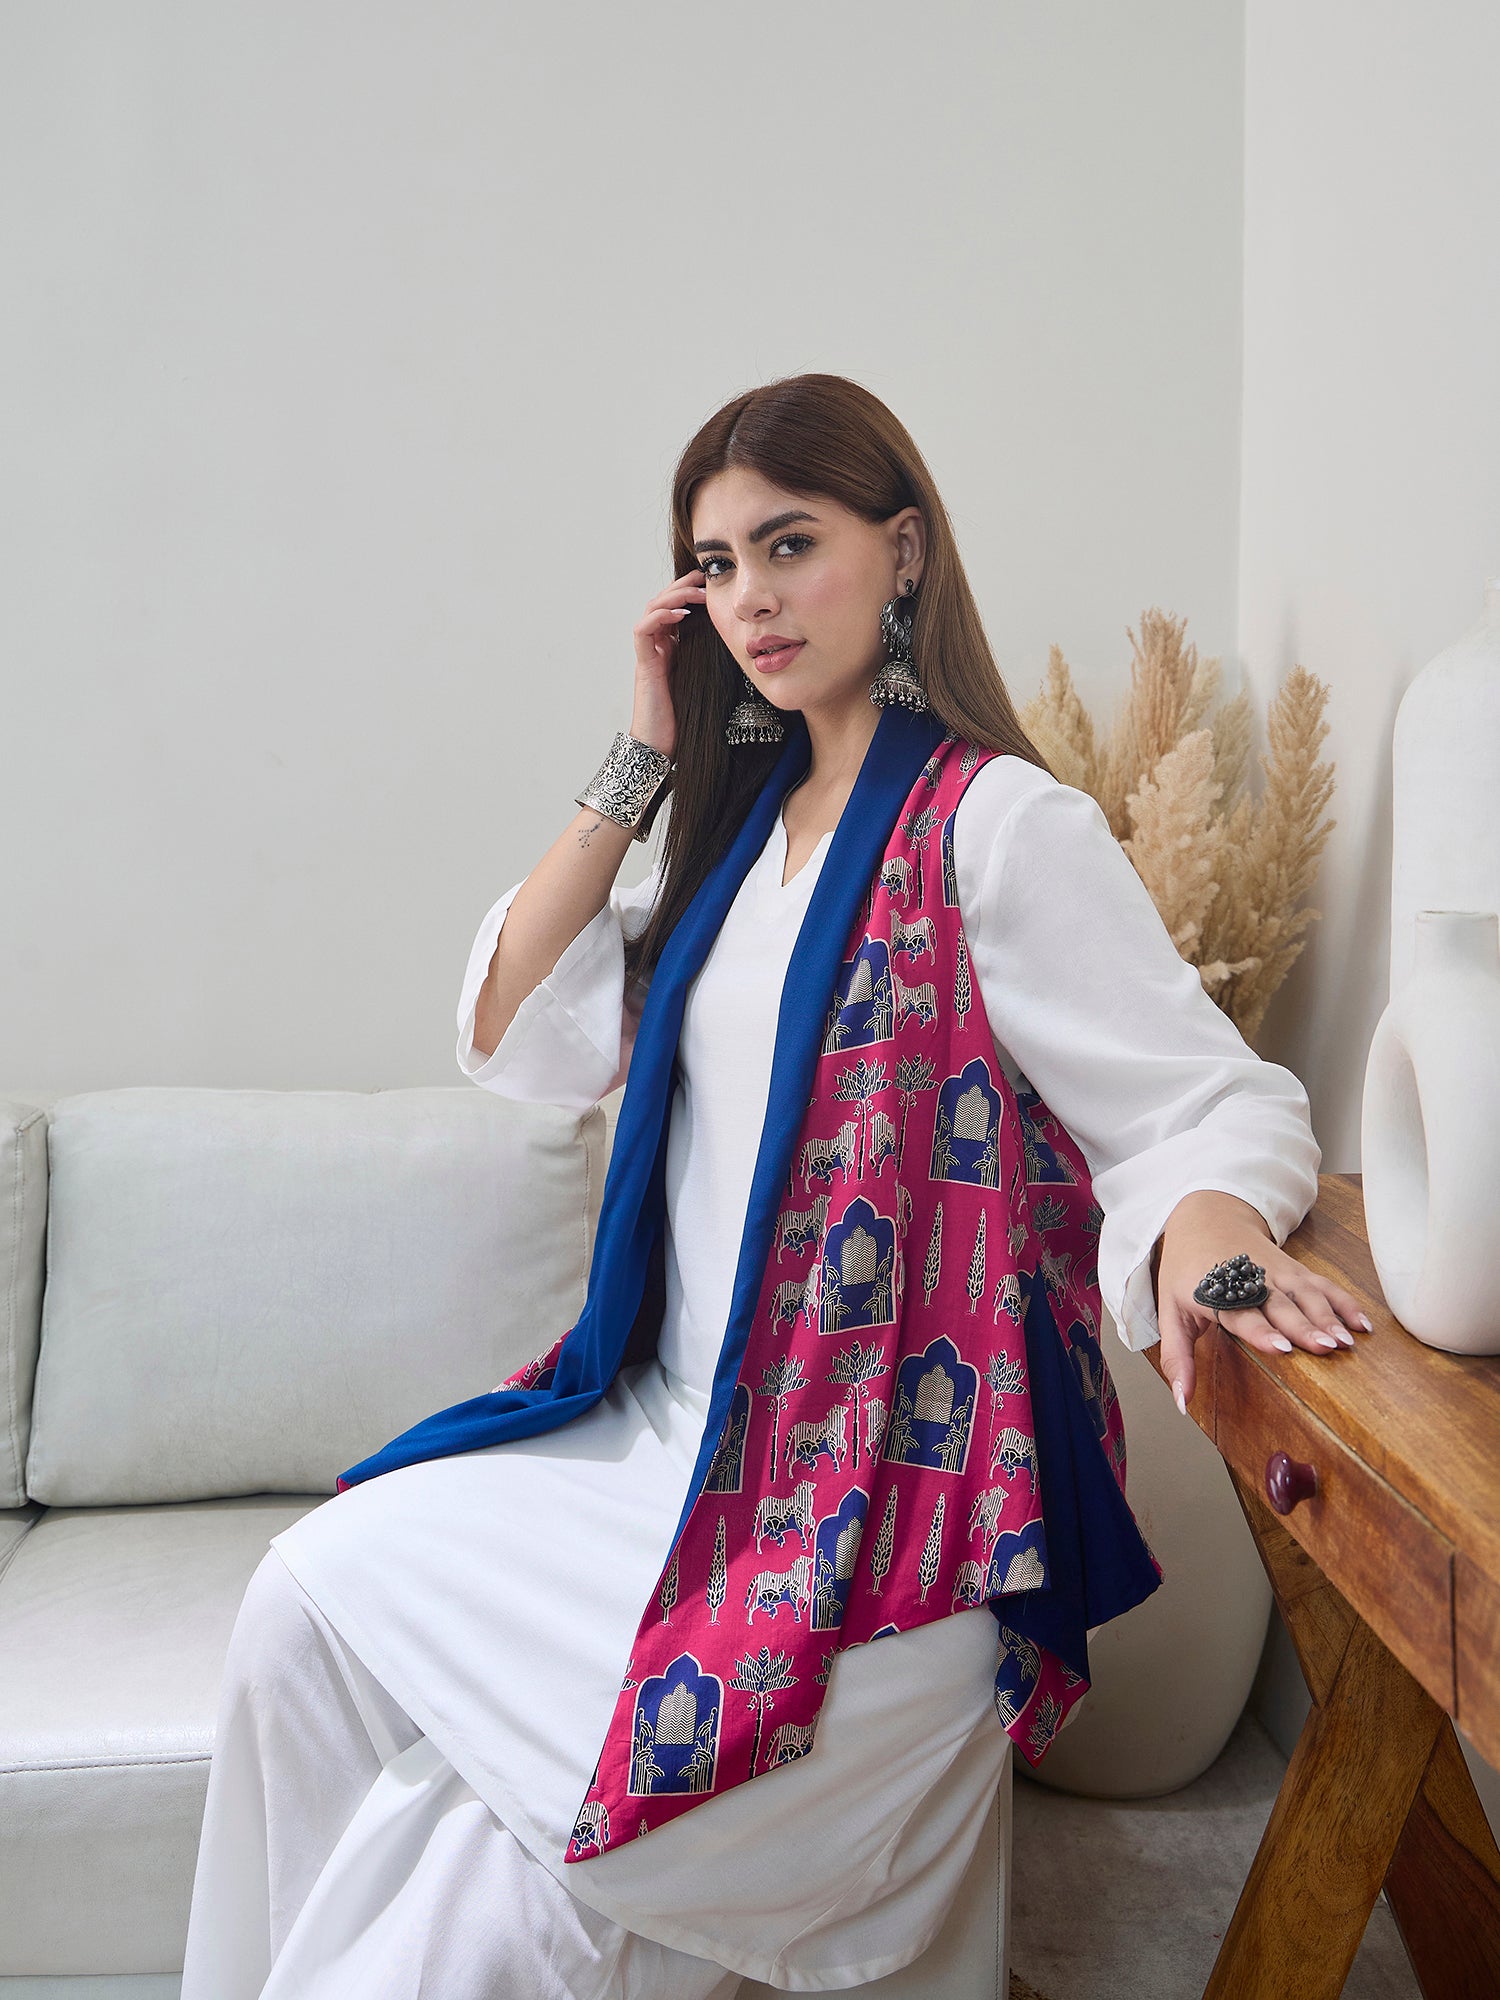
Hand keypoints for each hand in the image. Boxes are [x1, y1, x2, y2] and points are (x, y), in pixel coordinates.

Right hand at [631, 567, 706, 762]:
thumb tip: (750, 647)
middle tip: (704, 577)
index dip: (692, 591)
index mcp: (675, 649)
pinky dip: (659, 617)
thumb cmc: (689, 720)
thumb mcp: (712, 682)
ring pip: (652, 610)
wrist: (665, 748)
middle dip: (683, 585)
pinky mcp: (644, 665)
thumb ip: (720, 662)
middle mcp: (660, 647)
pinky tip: (679, 613)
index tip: (714, 582)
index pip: (678, 608)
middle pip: (663, 602)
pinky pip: (643, 631)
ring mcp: (649, 655)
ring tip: (695, 591)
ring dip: (673, 595)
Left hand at [1154, 1190, 1373, 1415]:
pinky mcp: (1295, 1269)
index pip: (1242, 1314)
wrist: (1207, 1218)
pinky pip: (1323, 1285)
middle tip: (1327, 1348)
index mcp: (1217, 1292)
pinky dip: (1344, 1302)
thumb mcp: (1171, 1312)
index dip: (1262, 1331)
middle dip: (1305, 1327)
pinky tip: (1363, 1324)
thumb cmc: (1187, 1273)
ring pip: (1307, 1294)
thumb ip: (1177, 1359)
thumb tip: (1182, 1403)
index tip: (1282, 1348)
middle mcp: (1252, 1281)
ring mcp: (1277, 1272)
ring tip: (1347, 1341)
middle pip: (1282, 1306)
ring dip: (1329, 1317)